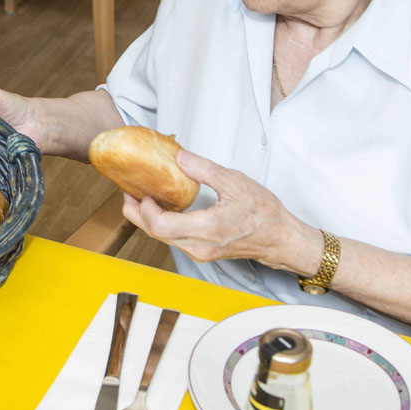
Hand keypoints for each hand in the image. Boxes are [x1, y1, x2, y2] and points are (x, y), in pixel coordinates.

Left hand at [121, 149, 312, 269]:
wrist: (280, 239)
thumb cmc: (264, 213)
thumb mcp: (235, 182)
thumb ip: (204, 169)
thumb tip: (179, 157)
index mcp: (207, 228)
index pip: (160, 226)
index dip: (142, 209)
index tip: (139, 191)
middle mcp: (199, 245)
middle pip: (154, 234)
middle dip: (137, 213)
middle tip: (130, 192)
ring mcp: (199, 252)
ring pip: (162, 238)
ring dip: (148, 219)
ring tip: (143, 196)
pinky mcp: (201, 252)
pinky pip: (173, 239)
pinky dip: (162, 224)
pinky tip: (163, 207)